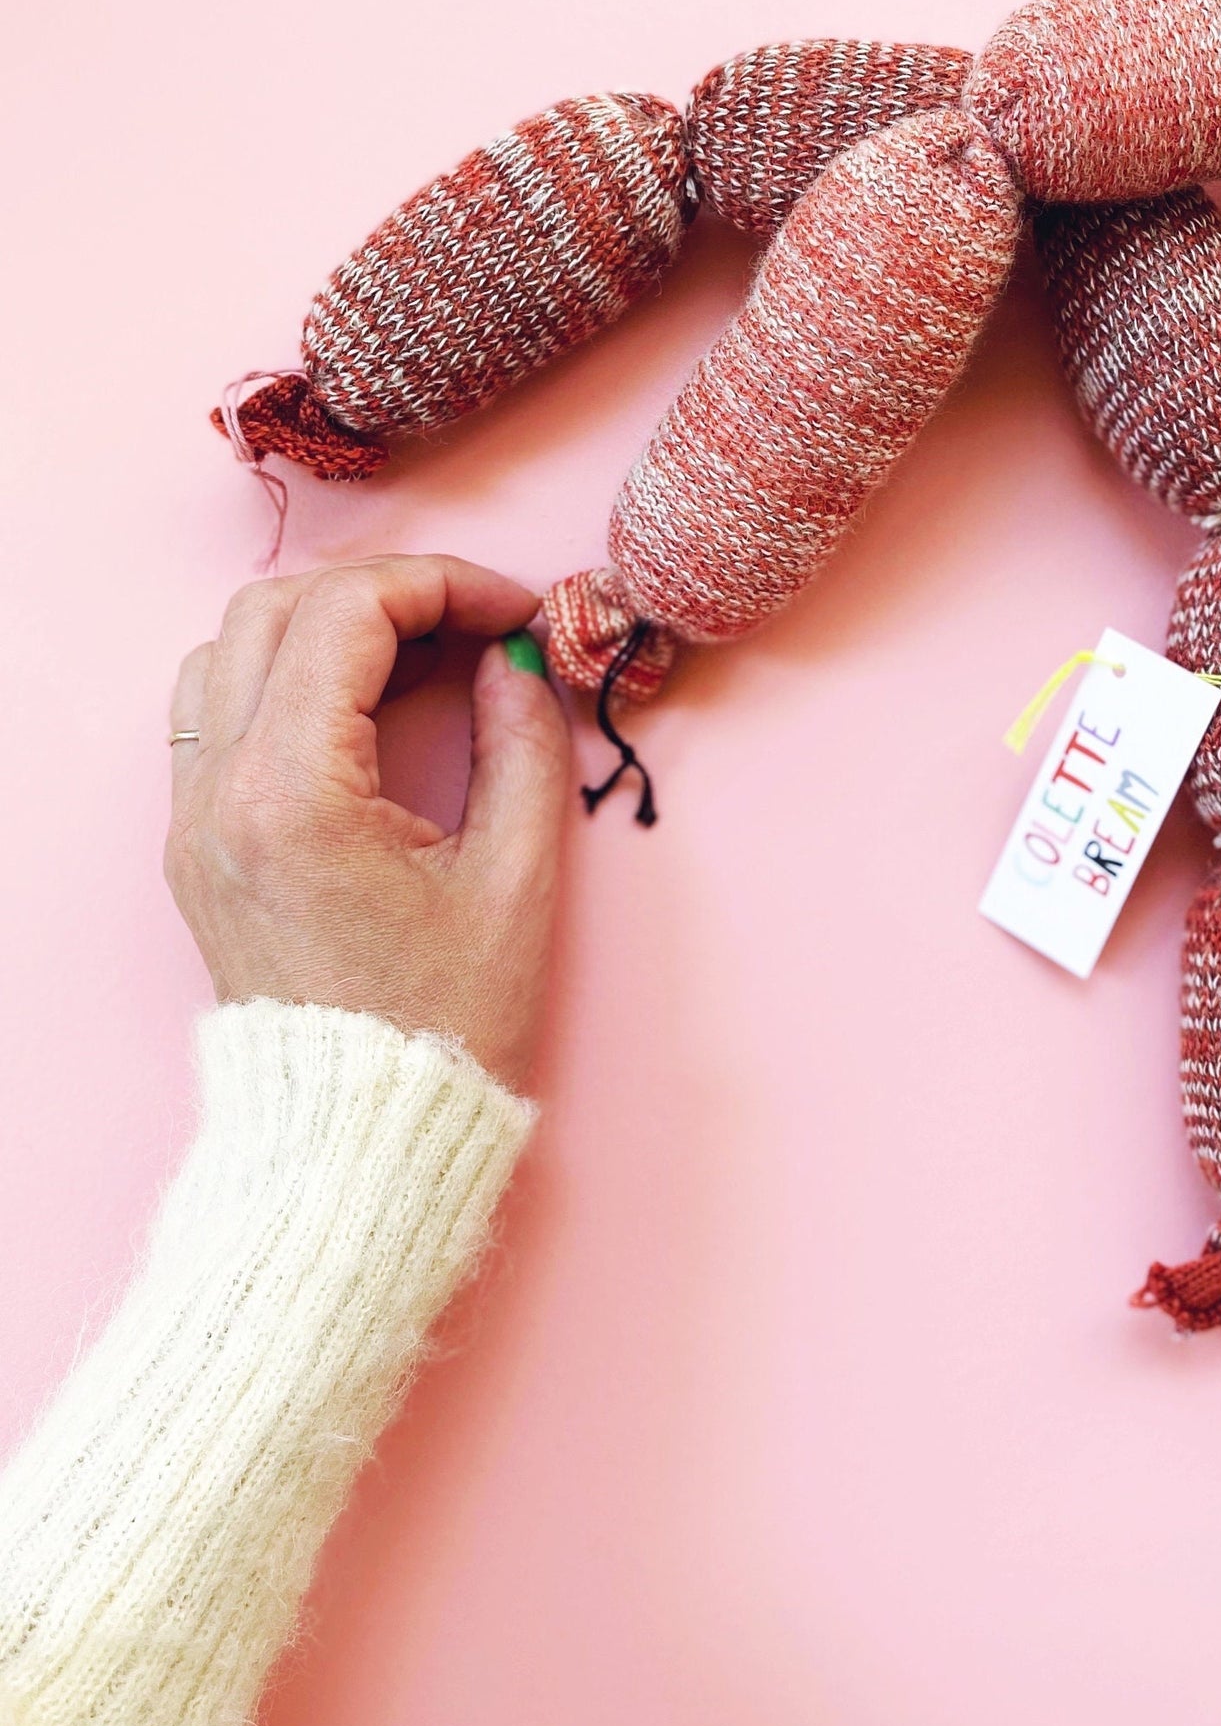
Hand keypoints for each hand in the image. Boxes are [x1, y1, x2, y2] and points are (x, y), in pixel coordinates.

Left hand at [165, 557, 571, 1086]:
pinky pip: (213, 712)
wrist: (355, 1140)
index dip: (444, 585)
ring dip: (323, 626)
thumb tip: (516, 661)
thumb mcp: (514, 883)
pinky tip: (361, 710)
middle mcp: (218, 792)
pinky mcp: (195, 845)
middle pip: (276, 608)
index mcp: (292, 794)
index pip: (347, 613)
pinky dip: (283, 679)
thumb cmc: (440, 1029)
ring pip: (227, 648)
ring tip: (420, 659)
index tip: (515, 613)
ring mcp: (193, 818)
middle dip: (387, 592)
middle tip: (475, 623)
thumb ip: (522, 746)